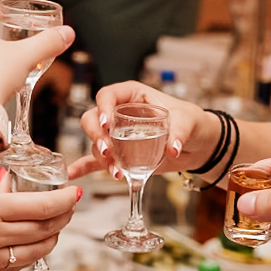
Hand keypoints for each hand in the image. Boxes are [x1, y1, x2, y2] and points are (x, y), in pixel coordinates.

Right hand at [0, 176, 82, 270]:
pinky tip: (36, 243)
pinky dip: (34, 252)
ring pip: (38, 250)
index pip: (42, 206)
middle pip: (44, 228)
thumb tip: (8, 178)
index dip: (64, 200)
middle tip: (70, 206)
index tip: (73, 193)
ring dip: (53, 237)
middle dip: (63, 216)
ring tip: (57, 225)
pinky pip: (21, 263)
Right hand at [82, 79, 204, 171]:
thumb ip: (180, 133)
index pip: (107, 95)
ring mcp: (117, 135)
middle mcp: (119, 114)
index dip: (103, 107)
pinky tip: (73, 175)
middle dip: (96, 136)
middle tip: (108, 151)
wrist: (197, 145)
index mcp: (132, 96)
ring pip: (96, 142)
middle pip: (93, 119)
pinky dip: (84, 167)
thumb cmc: (191, 123)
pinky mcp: (119, 155)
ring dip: (102, 157)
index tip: (107, 123)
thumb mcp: (188, 122)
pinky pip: (96, 160)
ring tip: (117, 172)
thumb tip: (173, 149)